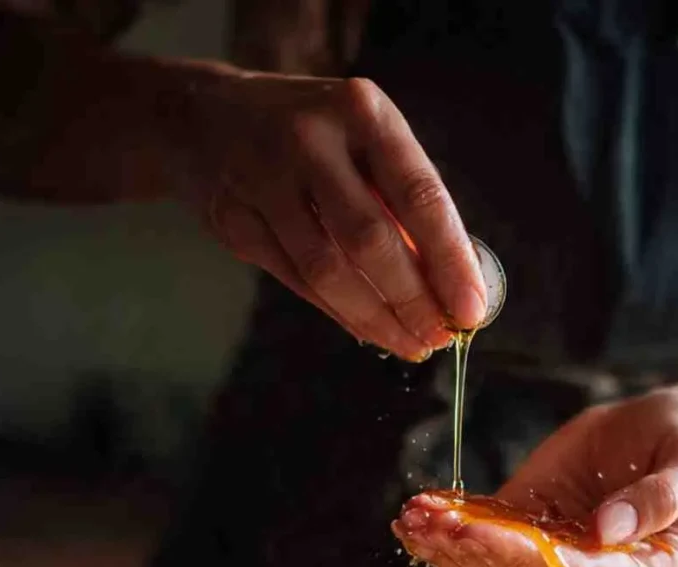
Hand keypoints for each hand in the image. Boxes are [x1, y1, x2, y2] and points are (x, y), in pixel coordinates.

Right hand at [168, 70, 486, 358]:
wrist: (205, 118)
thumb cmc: (315, 139)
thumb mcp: (365, 141)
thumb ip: (404, 204)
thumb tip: (450, 286)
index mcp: (361, 112)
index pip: (419, 196)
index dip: (449, 261)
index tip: (471, 309)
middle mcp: (309, 139)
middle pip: (370, 240)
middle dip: (412, 301)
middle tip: (439, 337)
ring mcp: (263, 179)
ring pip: (328, 270)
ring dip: (376, 319)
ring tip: (411, 344)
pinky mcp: (233, 219)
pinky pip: (296, 282)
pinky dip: (339, 313)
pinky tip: (369, 330)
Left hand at [392, 389, 677, 566]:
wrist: (667, 430)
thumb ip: (661, 498)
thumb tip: (605, 533)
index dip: (529, 561)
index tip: (483, 534)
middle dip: (478, 555)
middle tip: (433, 524)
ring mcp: (564, 563)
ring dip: (454, 552)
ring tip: (414, 520)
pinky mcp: (534, 536)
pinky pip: (489, 549)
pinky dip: (450, 538)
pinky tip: (416, 518)